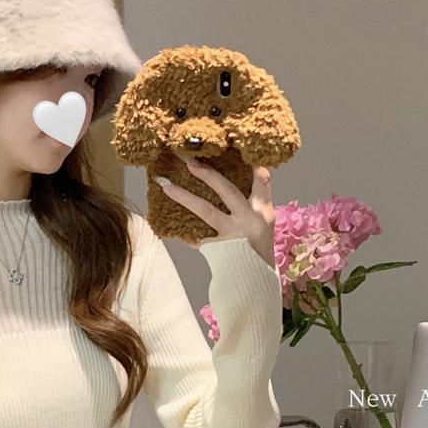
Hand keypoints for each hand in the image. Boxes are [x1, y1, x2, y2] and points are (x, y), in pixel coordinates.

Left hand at [157, 156, 275, 268]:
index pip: (261, 181)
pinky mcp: (216, 249)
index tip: (235, 148)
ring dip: (184, 196)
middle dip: (207, 174)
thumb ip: (253, 201)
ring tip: (166, 185)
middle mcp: (247, 220)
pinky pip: (195, 237)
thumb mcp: (264, 222)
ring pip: (206, 211)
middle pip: (227, 191)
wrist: (254, 279)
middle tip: (189, 161)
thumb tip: (236, 175)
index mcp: (262, 211)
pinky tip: (163, 221)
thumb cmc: (257, 247)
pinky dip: (180, 230)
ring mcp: (230, 234)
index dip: (250, 163)